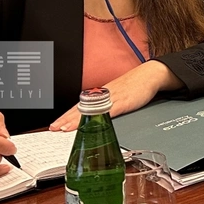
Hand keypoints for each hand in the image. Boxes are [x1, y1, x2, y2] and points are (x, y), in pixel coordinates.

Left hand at [50, 60, 181, 131]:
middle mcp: (103, 96)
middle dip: (66, 119)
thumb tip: (96, 119)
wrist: (149, 75)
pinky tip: (91, 123)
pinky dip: (98, 117)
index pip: (80, 107)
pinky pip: (108, 111)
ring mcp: (112, 98)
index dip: (67, 116)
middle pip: (81, 109)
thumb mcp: (118, 97)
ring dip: (77, 119)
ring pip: (91, 110)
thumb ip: (106, 107)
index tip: (56, 125)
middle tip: (53, 128)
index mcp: (101, 96)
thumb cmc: (134, 86)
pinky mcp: (123, 101)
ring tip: (64, 128)